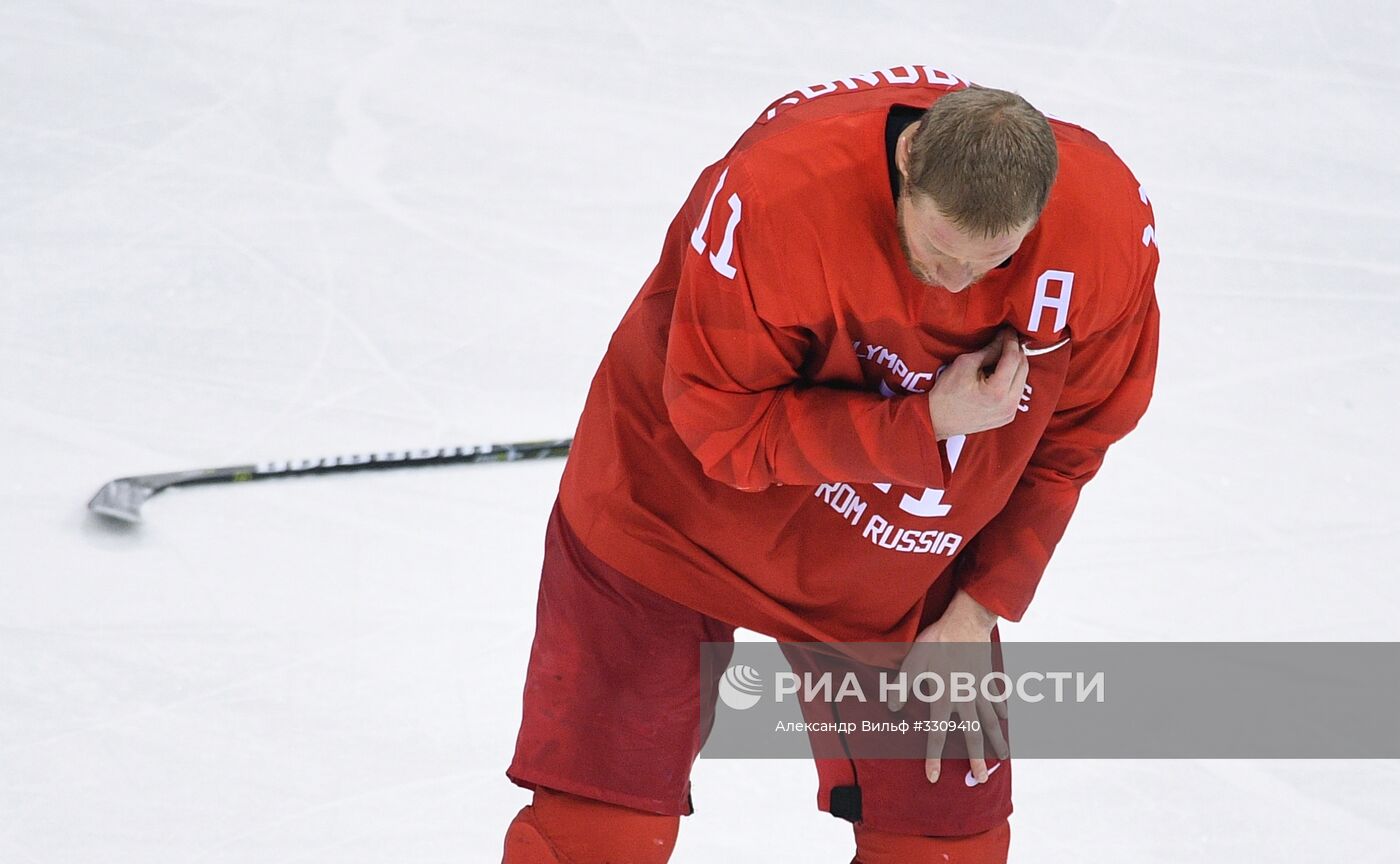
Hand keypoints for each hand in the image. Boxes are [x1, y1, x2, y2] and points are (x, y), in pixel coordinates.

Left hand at [886, 589, 1008, 783]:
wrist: (967, 621)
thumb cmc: (937, 640)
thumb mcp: (913, 660)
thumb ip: (903, 685)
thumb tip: (892, 707)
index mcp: (944, 697)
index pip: (938, 734)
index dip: (934, 757)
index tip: (933, 777)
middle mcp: (965, 698)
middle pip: (973, 734)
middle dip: (976, 759)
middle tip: (980, 779)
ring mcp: (980, 689)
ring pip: (990, 721)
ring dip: (996, 740)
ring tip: (1002, 757)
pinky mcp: (989, 678)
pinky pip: (997, 699)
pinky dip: (1001, 711)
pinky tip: (1004, 720)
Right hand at [928, 328, 1028, 440]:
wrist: (937, 419)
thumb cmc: (946, 393)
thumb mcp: (965, 364)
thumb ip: (989, 350)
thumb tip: (1003, 338)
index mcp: (997, 391)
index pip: (1013, 358)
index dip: (1011, 341)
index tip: (1008, 331)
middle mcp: (1008, 404)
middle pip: (1023, 368)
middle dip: (1015, 352)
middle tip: (1005, 340)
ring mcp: (1009, 412)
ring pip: (1022, 380)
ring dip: (1015, 365)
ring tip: (1001, 356)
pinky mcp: (1007, 416)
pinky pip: (1016, 392)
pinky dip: (1011, 380)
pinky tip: (999, 374)